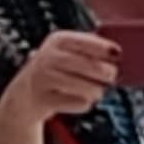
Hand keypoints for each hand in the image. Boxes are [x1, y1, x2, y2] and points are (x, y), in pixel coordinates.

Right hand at [0, 31, 118, 130]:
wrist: (26, 93)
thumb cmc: (58, 70)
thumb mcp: (68, 52)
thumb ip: (90, 49)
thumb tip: (117, 53)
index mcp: (58, 40)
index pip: (84, 41)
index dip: (102, 47)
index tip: (117, 53)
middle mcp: (48, 56)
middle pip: (87, 65)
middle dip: (105, 72)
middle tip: (112, 76)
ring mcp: (44, 78)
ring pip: (84, 86)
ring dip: (96, 91)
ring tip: (97, 91)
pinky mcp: (44, 99)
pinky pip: (77, 103)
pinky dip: (84, 104)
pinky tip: (80, 99)